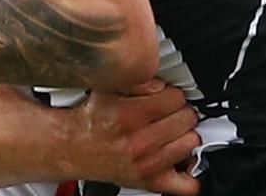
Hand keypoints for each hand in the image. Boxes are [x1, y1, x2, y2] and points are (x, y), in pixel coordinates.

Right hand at [72, 80, 200, 194]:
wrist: (75, 148)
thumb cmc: (92, 119)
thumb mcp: (108, 87)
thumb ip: (137, 80)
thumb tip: (161, 83)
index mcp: (130, 115)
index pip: (176, 97)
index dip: (173, 93)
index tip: (167, 96)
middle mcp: (140, 141)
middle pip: (187, 118)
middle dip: (180, 111)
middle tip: (169, 112)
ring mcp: (148, 164)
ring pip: (191, 143)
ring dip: (184, 134)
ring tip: (172, 130)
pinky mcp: (151, 182)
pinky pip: (187, 184)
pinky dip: (189, 170)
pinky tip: (182, 157)